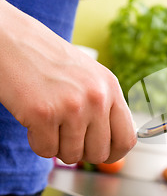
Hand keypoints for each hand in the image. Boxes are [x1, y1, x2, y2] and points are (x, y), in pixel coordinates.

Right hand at [0, 0, 136, 163]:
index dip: (114, 153)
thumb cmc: (48, 61)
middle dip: (81, 151)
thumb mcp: (90, 77)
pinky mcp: (44, 114)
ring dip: (57, 146)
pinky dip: (37, 143)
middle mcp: (97, 98)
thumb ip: (105, 106)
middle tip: (65, 135)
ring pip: (72, 155)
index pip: (126, 138)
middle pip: (99, 153)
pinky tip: (34, 122)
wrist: (9, 39)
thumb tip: (114, 144)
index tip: (102, 154)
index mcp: (111, 88)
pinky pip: (46, 151)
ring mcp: (72, 106)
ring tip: (48, 123)